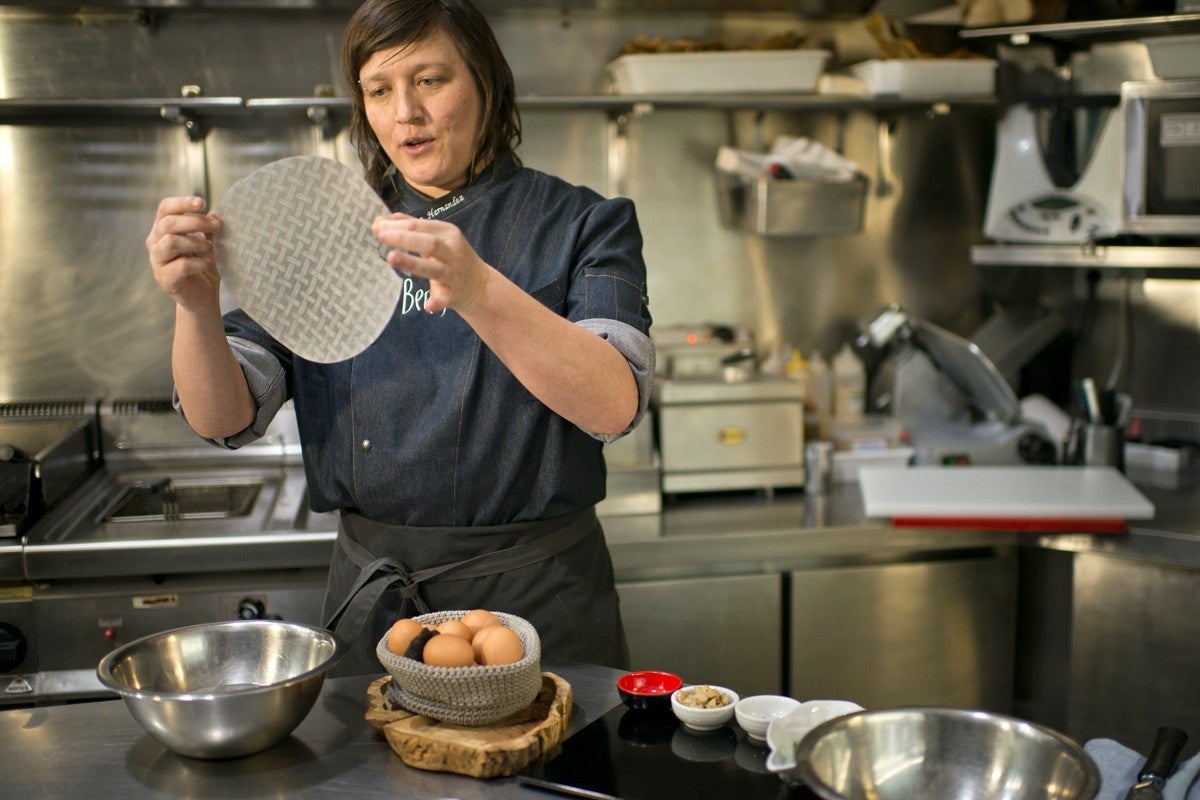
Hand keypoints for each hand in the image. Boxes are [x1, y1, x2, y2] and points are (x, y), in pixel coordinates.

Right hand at [145, 196, 222, 313]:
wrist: (203, 296)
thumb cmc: (204, 265)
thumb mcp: (210, 243)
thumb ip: (210, 228)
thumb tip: (216, 213)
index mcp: (163, 229)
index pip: (165, 208)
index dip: (181, 203)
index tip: (202, 202)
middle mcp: (155, 242)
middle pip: (168, 223)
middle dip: (195, 222)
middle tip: (216, 226)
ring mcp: (157, 261)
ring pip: (171, 242)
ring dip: (196, 242)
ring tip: (210, 248)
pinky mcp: (164, 279)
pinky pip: (181, 265)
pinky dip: (198, 263)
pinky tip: (207, 264)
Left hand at [372, 213, 492, 313]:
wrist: (480, 286)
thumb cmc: (451, 257)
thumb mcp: (437, 237)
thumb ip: (410, 228)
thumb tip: (379, 222)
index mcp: (447, 233)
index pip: (419, 226)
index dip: (397, 225)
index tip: (376, 226)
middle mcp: (452, 252)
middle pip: (428, 242)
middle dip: (403, 238)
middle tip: (380, 235)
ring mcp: (453, 274)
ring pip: (433, 268)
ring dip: (412, 262)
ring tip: (391, 258)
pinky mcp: (454, 295)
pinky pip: (445, 299)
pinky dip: (436, 302)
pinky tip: (427, 306)